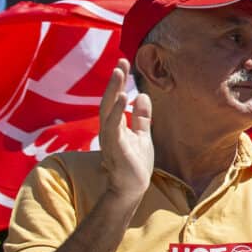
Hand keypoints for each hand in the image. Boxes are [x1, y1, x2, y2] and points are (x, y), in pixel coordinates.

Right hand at [98, 60, 154, 203]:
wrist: (133, 189)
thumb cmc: (135, 164)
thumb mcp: (142, 136)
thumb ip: (142, 117)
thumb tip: (143, 95)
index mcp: (115, 125)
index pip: (114, 99)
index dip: (117, 82)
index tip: (123, 63)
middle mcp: (108, 129)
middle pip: (108, 100)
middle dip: (113, 81)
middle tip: (120, 62)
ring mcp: (109, 138)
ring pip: (107, 110)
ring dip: (112, 91)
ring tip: (118, 73)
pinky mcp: (114, 148)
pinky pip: (113, 127)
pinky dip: (117, 112)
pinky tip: (123, 98)